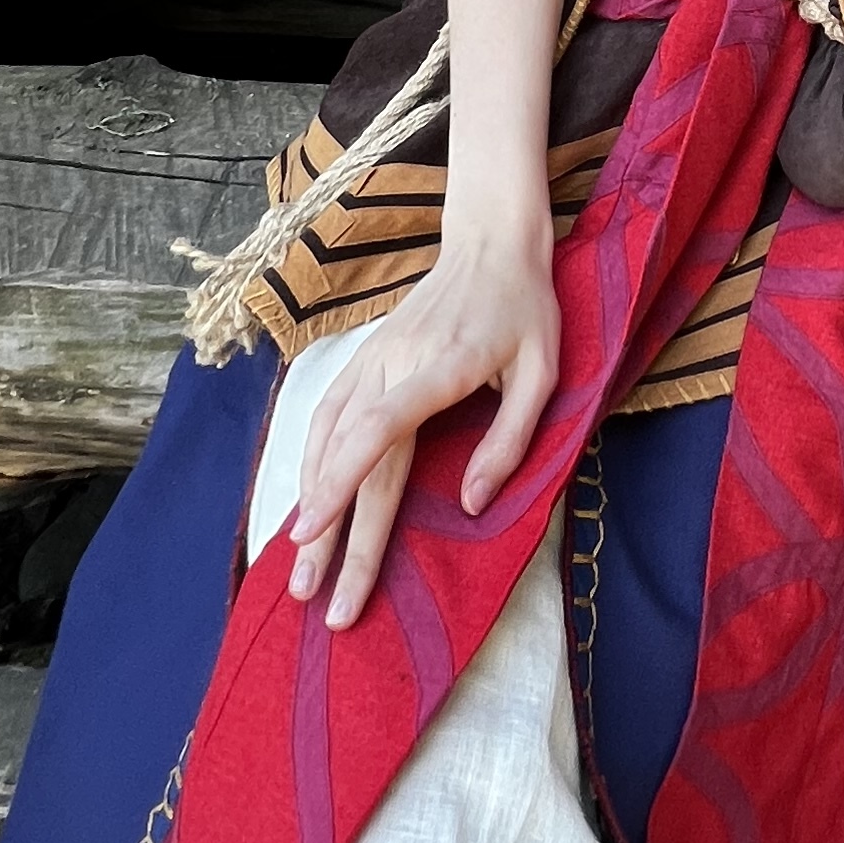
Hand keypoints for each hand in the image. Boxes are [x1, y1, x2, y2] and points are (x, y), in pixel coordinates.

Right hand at [287, 199, 561, 629]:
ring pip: (327, 438)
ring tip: (300, 567)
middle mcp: (396, 362)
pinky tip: (307, 505)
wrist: (490, 244)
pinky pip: (325, 415)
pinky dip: (310, 463)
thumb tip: (472, 505)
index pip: (382, 430)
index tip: (317, 537)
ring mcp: (372, 358)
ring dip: (310, 504)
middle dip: (330, 532)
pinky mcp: (364, 357)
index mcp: (445, 366)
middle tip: (312, 598)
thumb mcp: (544, 373)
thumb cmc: (525, 312)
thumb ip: (510, 440)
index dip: (344, 484)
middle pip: (352, 455)